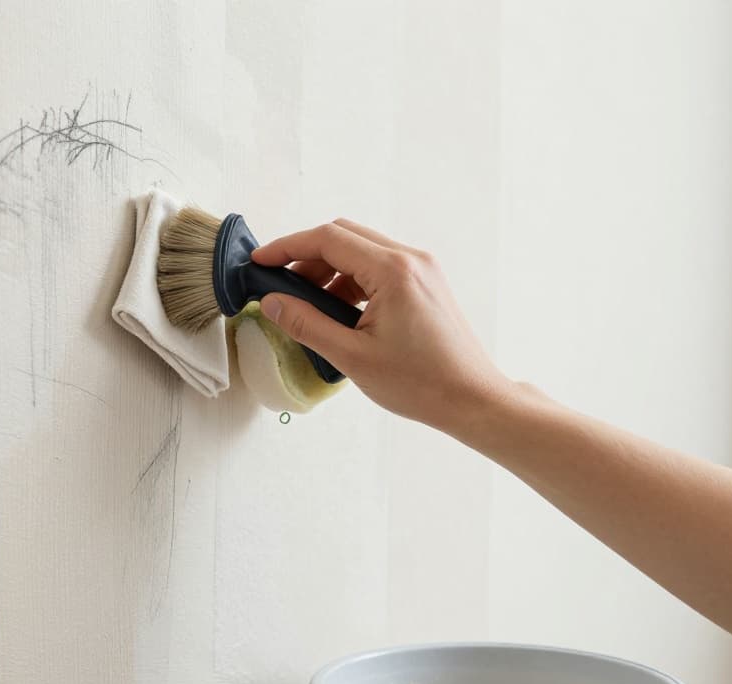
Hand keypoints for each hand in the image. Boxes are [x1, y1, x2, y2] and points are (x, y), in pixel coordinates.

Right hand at [252, 219, 512, 431]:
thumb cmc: (421, 383)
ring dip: (328, 269)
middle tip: (278, 283)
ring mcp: (421, 269)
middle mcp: (410, 259)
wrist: (472, 399)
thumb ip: (306, 324)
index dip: (287, 246)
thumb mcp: (352, 356)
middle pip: (344, 236)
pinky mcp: (424, 282)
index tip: (260, 260)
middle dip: (305, 256)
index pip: (328, 239)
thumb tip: (273, 302)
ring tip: (305, 304)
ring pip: (360, 250)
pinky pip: (377, 267)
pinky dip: (350, 280)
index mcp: (393, 271)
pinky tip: (335, 310)